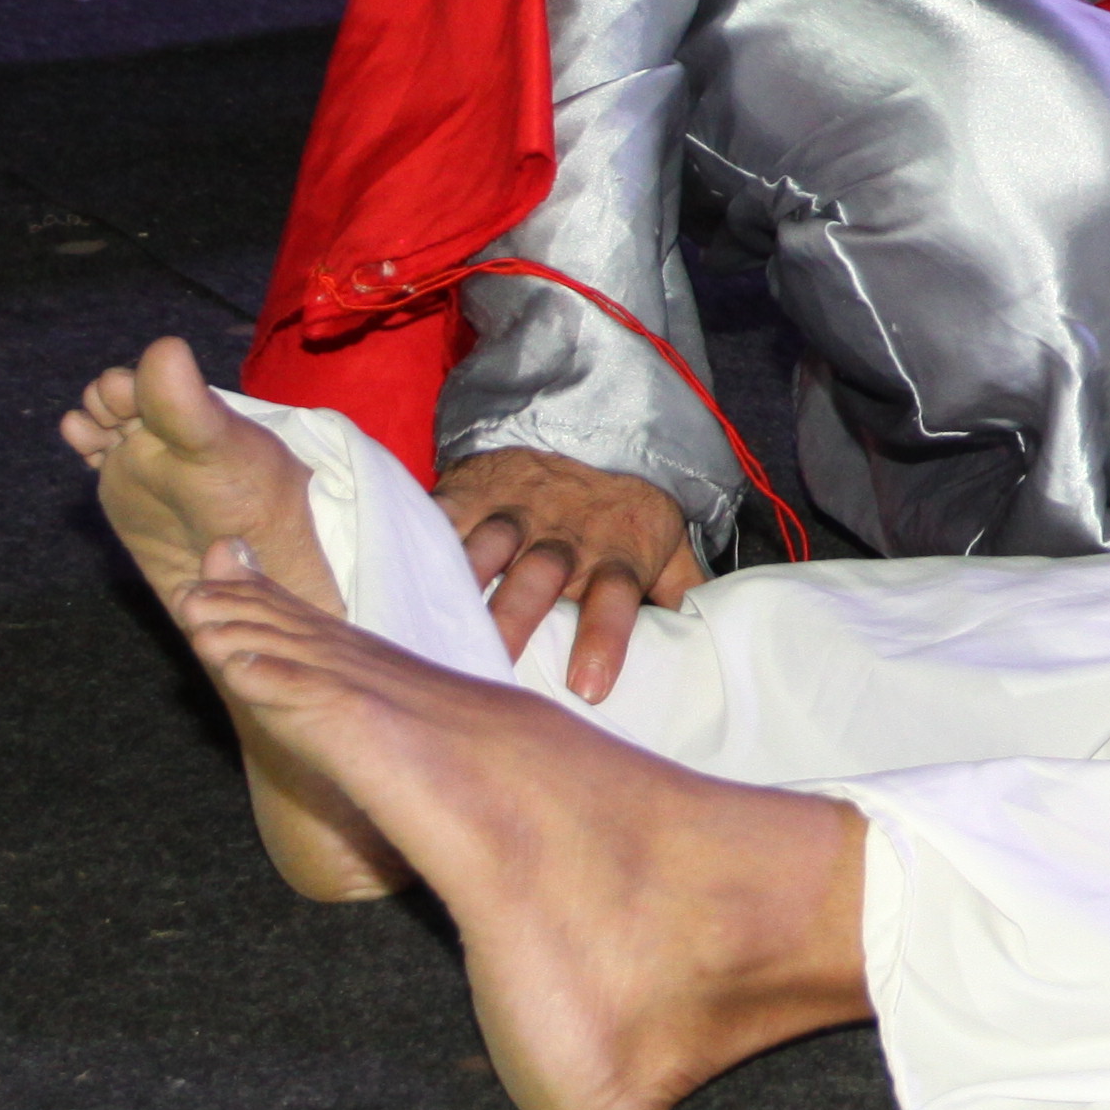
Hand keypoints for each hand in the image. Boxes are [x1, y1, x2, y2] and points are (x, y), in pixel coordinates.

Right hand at [430, 445, 705, 701]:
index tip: (590, 688)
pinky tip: (396, 568)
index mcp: (614, 555)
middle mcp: (563, 537)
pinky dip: (420, 539)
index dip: (605, 639)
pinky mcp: (469, 494)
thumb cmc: (623, 506)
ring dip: (464, 582)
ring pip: (487, 549)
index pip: (615, 598)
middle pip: (540, 578)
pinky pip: (441, 517)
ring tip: (436, 623)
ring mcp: (513, 513)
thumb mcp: (665, 542)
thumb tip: (713, 642)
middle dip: (517, 619)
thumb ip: (683, 589)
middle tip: (495, 663)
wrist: (582, 421)